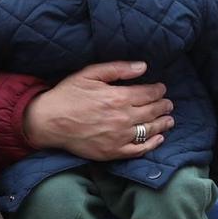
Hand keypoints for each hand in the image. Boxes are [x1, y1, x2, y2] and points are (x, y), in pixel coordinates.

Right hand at [24, 61, 173, 160]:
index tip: (161, 88)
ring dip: (163, 124)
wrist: (48, 121)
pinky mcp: (112, 152)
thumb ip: (118, 69)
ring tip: (169, 120)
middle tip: (168, 104)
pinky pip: (139, 150)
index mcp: (118, 97)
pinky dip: (152, 144)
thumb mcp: (90, 74)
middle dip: (164, 106)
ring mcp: (119, 137)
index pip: (149, 93)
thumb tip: (143, 66)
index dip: (159, 90)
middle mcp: (122, 118)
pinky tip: (159, 139)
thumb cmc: (68, 95)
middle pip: (153, 111)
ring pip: (150, 130)